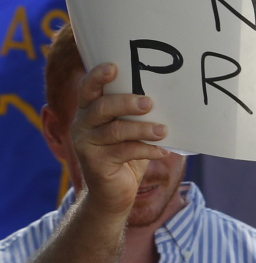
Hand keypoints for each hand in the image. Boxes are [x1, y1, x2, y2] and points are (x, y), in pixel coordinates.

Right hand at [71, 63, 169, 217]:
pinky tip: (163, 151)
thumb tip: (165, 97)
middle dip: (126, 102)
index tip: (114, 67)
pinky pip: (124, 152)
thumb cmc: (125, 157)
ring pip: (115, 131)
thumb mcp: (129, 132)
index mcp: (88, 112)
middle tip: (149, 103)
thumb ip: (136, 116)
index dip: (98, 76)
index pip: (88, 89)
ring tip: (163, 130)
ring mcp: (86, 145)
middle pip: (102, 107)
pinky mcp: (95, 164)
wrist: (113, 195)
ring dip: (142, 129)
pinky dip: (146, 150)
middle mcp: (82, 126)